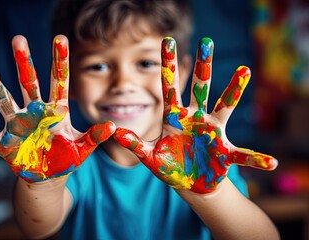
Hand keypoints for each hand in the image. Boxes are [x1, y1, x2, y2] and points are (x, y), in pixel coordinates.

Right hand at [0, 35, 114, 181]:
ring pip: (5, 101)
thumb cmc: (67, 157)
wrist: (50, 175)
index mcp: (56, 111)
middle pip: (29, 83)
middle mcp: (34, 112)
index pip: (59, 81)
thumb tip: (113, 125)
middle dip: (24, 62)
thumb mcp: (83, 147)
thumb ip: (95, 136)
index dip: (59, 61)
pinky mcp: (5, 144)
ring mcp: (18, 125)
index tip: (60, 38)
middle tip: (19, 39)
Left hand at [114, 37, 277, 193]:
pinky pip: (242, 154)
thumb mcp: (149, 156)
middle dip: (202, 66)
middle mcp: (195, 118)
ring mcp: (211, 130)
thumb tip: (114, 130)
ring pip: (224, 105)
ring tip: (244, 70)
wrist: (188, 183)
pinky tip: (270, 163)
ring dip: (234, 89)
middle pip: (199, 87)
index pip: (170, 87)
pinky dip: (255, 159)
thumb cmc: (169, 167)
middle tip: (206, 41)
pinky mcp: (224, 149)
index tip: (166, 41)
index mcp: (174, 118)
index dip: (168, 65)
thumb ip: (134, 143)